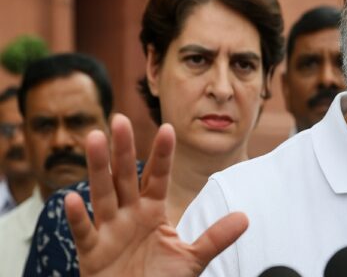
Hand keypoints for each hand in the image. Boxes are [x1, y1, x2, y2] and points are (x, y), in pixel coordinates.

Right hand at [65, 114, 247, 276]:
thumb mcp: (191, 259)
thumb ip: (215, 237)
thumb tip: (245, 218)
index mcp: (151, 211)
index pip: (158, 177)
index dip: (162, 155)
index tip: (167, 129)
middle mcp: (128, 215)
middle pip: (125, 177)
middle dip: (123, 149)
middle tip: (120, 119)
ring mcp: (108, 231)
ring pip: (102, 194)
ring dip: (98, 168)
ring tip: (95, 138)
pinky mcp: (92, 253)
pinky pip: (84, 232)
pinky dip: (76, 217)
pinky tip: (70, 197)